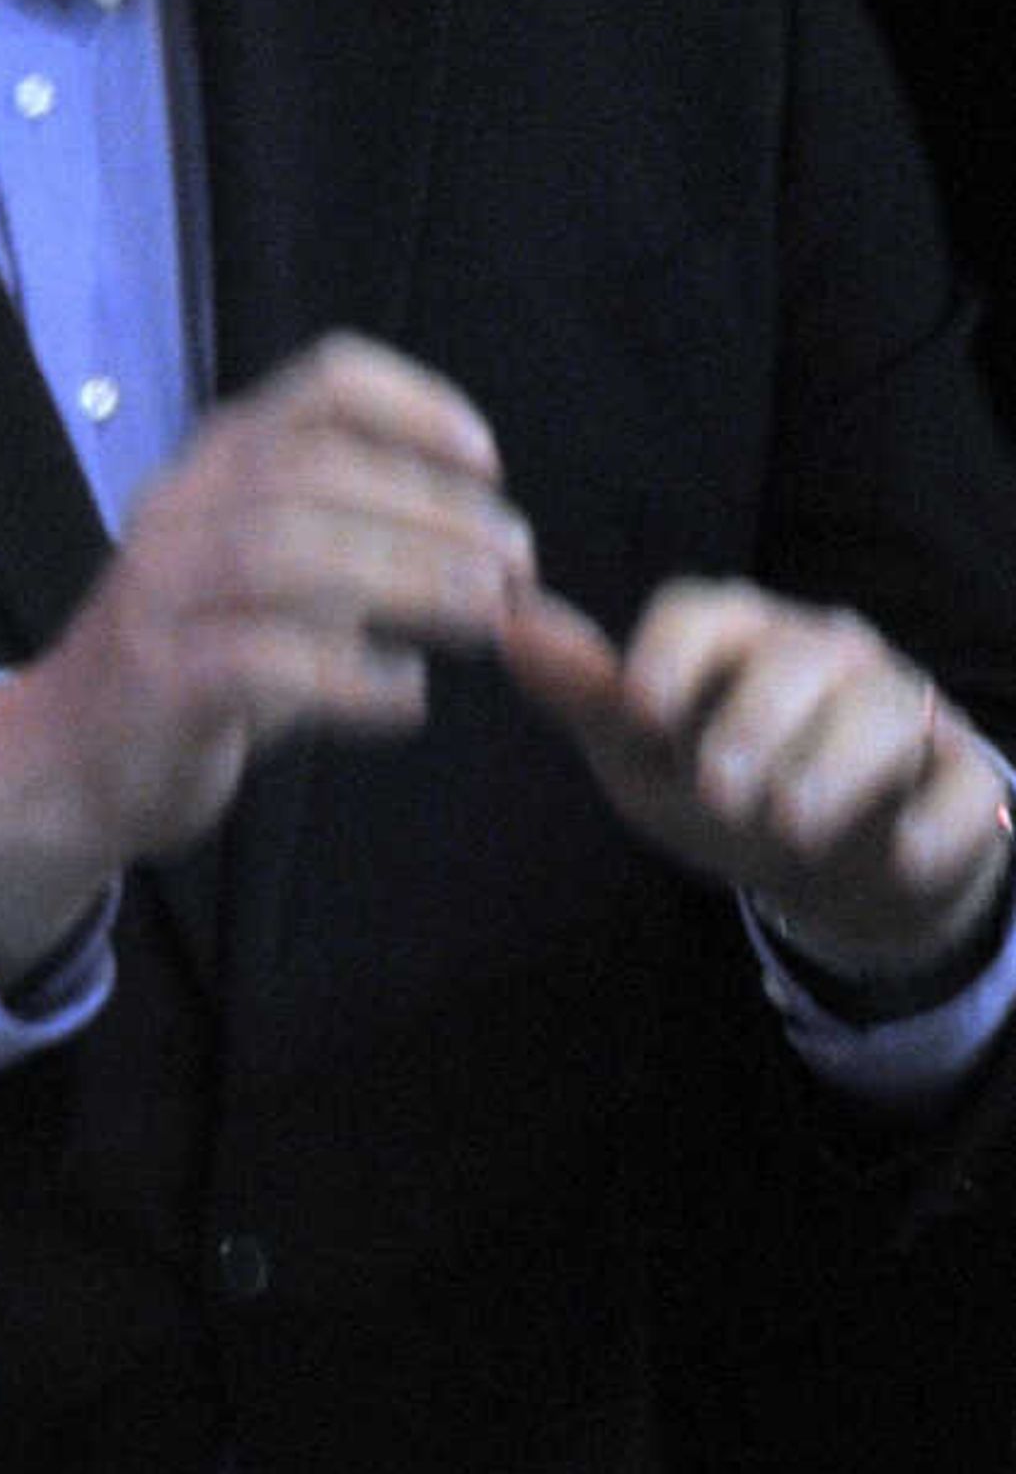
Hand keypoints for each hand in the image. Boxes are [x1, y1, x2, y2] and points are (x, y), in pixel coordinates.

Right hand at [0, 333, 532, 976]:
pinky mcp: (158, 679)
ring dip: (408, 578)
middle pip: (312, 469)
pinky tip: (406, 698)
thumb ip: (363, 543)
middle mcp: (180, 507)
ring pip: (285, 553)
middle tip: (517, 564)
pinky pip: (259, 661)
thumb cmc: (204, 657)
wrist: (70, 755)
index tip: (487, 464)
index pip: (320, 385)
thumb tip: (502, 547)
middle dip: (434, 509)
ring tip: (487, 617)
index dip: (416, 406)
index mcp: (217, 464)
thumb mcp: (274, 575)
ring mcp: (159, 591)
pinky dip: (351, 677)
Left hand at [502, 579, 1014, 979]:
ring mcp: (904, 708)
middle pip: (799, 661)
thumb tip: (507, 622)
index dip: (669, 656)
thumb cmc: (715, 784)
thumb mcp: (640, 750)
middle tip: (719, 788)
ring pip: (887, 713)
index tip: (639, 711)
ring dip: (838, 768)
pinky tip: (904, 857)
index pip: (700, 613)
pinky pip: (966, 784)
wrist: (825, 860)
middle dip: (756, 722)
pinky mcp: (966, 772)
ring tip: (793, 823)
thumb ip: (585, 692)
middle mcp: (825, 652)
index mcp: (735, 634)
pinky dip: (940, 822)